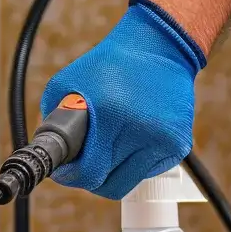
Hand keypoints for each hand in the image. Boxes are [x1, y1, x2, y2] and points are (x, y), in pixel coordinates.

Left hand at [40, 0, 204, 199]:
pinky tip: (130, 140)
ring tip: (108, 147)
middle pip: (107, 185)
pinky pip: (146, 173)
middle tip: (84, 160)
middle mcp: (142, 131)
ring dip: (112, 172)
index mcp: (112, 115)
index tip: (65, 170)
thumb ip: (53, 120)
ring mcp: (164, 142)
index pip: (89, 174)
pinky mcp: (179, 146)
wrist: (161, 46)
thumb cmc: (110, 63)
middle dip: (90, 176)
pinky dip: (132, 164)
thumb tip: (52, 157)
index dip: (71, 176)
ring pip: (127, 184)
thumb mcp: (67, 83)